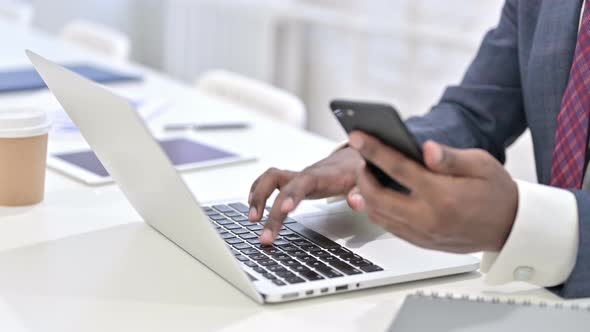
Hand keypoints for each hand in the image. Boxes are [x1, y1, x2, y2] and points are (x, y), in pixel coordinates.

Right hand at [249, 147, 365, 244]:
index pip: (303, 182)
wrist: (351, 159)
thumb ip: (361, 193)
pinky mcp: (292, 182)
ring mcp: (296, 178)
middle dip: (269, 210)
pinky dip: (258, 193)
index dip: (292, 195)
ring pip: (269, 180)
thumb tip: (357, 202)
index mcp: (321, 176)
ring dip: (257, 198)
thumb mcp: (364, 183)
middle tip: (265, 237)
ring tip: (252, 220)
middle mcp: (304, 175)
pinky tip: (253, 207)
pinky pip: (269, 183)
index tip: (284, 210)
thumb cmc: (356, 172)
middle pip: (280, 186)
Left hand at [348, 131, 517, 252]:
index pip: (397, 169)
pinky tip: (375, 196)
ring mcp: (423, 233)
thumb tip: (426, 148)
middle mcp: (428, 218)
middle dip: (362, 175)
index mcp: (442, 195)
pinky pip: (389, 227)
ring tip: (366, 175)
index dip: (373, 151)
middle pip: (377, 197)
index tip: (358, 138)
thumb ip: (449, 157)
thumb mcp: (481, 164)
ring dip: (365, 195)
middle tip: (361, 159)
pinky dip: (376, 210)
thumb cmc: (497, 192)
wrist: (511, 228)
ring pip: (378, 215)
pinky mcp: (421, 242)